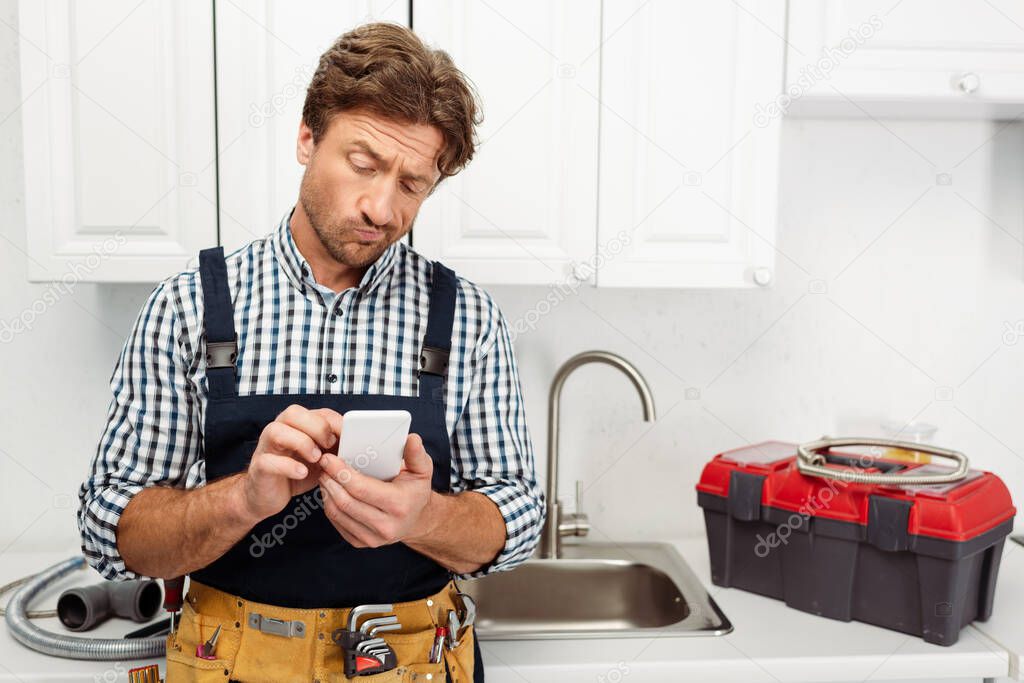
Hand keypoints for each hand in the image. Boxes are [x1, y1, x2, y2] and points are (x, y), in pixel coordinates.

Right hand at [239, 405, 342, 521]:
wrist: (267, 496)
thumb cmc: (296, 472)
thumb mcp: (321, 459)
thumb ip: (335, 449)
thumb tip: (358, 446)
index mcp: (297, 425)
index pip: (318, 412)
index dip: (335, 422)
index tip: (349, 437)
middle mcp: (279, 430)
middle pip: (293, 413)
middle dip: (317, 427)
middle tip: (329, 445)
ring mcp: (266, 447)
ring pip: (276, 430)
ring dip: (301, 442)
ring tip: (316, 458)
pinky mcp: (259, 467)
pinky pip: (268, 461)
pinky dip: (288, 466)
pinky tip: (302, 473)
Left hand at [317, 433, 434, 546]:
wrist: (417, 520)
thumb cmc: (415, 490)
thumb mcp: (422, 470)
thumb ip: (416, 454)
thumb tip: (412, 438)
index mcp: (399, 505)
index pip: (361, 489)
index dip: (341, 473)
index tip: (329, 458)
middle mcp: (386, 526)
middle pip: (345, 502)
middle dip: (330, 480)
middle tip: (323, 464)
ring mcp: (372, 538)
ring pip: (337, 513)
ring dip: (326, 492)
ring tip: (325, 475)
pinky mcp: (361, 543)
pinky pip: (337, 523)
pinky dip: (329, 505)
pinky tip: (330, 491)